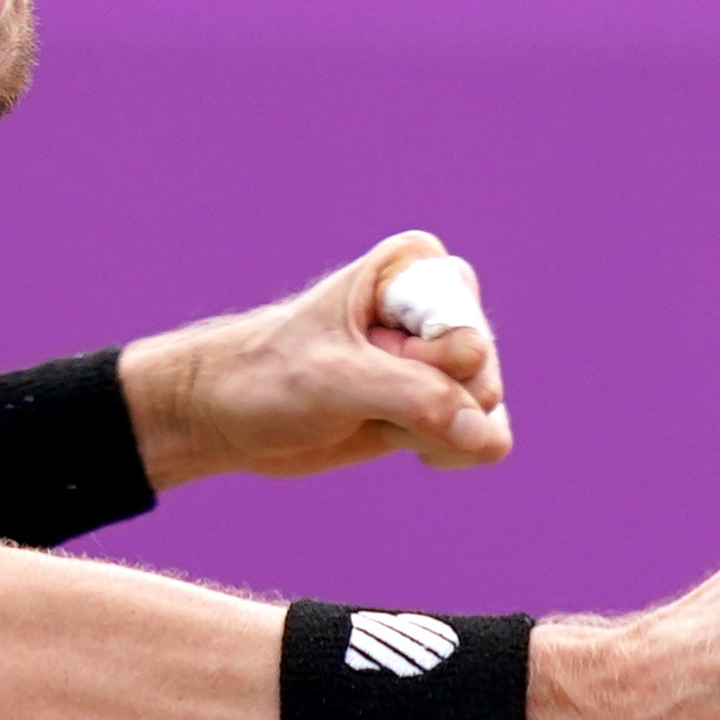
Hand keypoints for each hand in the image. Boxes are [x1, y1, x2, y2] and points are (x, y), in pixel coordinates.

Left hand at [116, 232, 509, 488]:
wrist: (230, 415)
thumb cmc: (270, 377)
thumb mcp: (336, 380)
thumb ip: (418, 399)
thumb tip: (489, 437)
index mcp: (417, 268)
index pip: (465, 334)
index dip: (416, 363)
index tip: (358, 353)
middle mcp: (442, 305)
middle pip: (484, 377)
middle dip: (424, 405)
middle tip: (360, 392)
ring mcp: (445, 357)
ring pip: (489, 412)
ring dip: (434, 433)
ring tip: (374, 415)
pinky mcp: (444, 401)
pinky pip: (487, 437)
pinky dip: (448, 452)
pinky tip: (400, 441)